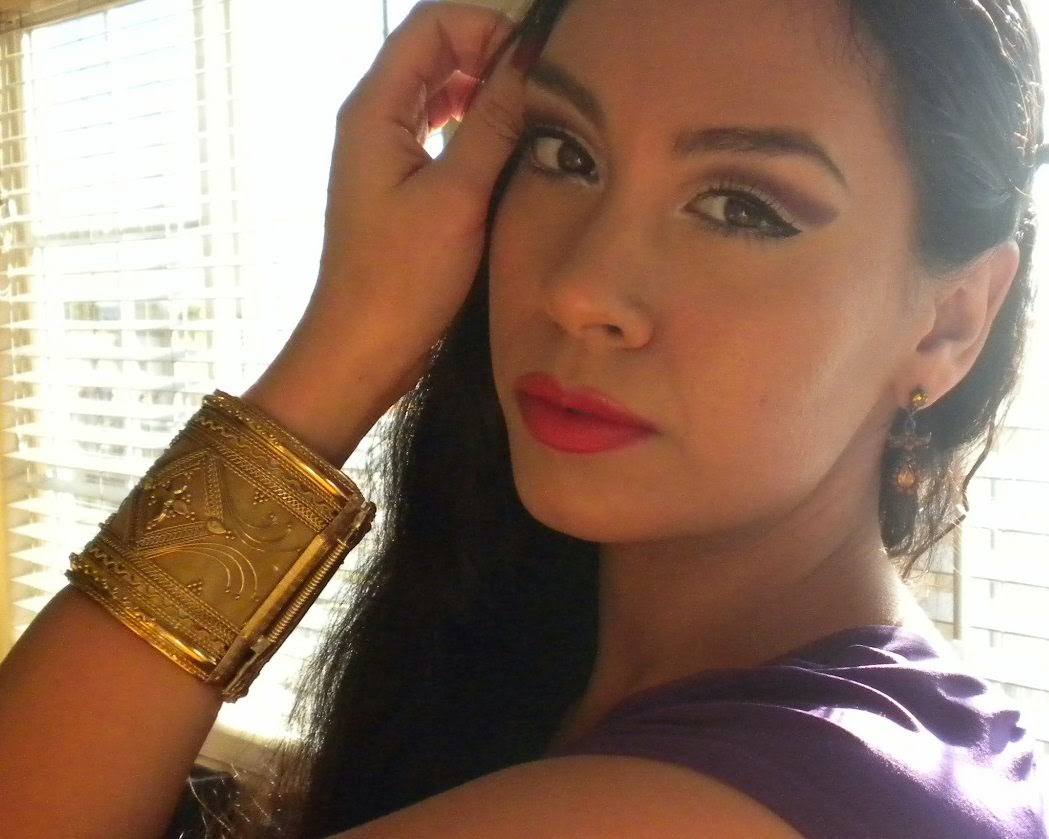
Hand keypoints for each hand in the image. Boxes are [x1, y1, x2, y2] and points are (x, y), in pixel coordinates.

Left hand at [247, 2, 526, 461]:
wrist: (362, 346)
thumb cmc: (402, 278)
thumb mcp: (456, 197)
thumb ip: (493, 125)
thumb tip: (531, 65)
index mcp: (375, 109)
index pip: (432, 27)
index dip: (488, 28)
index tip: (536, 61)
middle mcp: (373, 118)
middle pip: (434, 51)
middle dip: (489, 54)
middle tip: (541, 87)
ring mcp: (383, 150)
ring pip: (437, 90)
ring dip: (483, 89)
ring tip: (529, 111)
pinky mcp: (397, 181)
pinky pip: (436, 129)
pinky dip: (471, 124)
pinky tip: (502, 144)